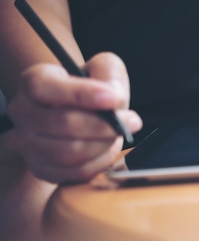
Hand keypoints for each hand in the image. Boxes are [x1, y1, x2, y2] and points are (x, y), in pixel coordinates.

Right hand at [7, 52, 141, 182]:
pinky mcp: (42, 168)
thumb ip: (109, 72)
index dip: (82, 94)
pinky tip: (107, 148)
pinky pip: (76, 172)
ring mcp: (28, 143)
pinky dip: (100, 162)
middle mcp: (23, 112)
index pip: (46, 87)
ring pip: (71, 152)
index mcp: (34, 82)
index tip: (114, 99)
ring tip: (118, 134)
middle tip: (133, 121)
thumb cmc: (91, 89)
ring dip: (105, 144)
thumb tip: (114, 95)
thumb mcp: (102, 68)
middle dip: (106, 125)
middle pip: (65, 124)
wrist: (78, 113)